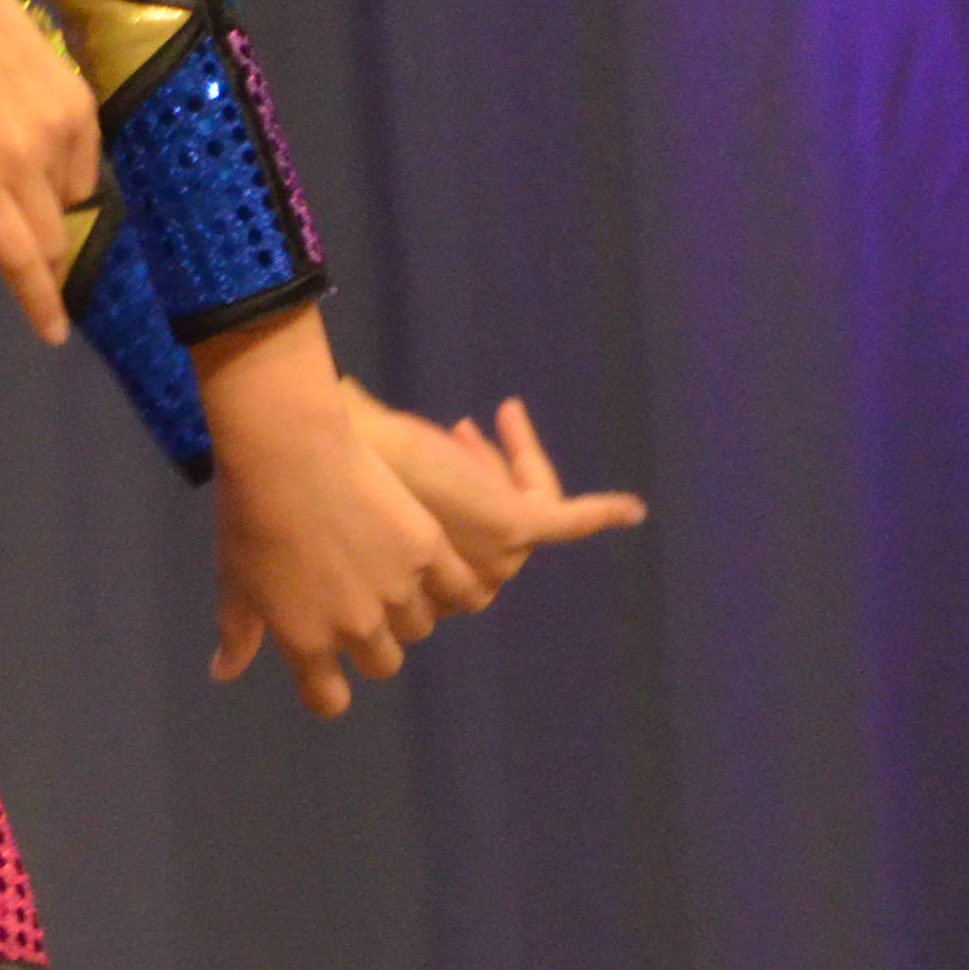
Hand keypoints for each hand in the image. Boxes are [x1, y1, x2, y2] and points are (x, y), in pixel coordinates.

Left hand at [0, 0, 101, 344]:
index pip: (18, 259)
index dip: (39, 303)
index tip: (54, 333)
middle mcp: (21, 158)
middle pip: (51, 239)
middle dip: (41, 261)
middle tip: (23, 256)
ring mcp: (57, 128)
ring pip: (70, 202)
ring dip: (47, 210)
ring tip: (9, 174)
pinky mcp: (79, 100)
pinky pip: (86, 163)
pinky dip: (66, 171)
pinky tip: (32, 143)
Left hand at [203, 315, 471, 715]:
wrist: (287, 451)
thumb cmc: (247, 514)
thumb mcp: (233, 579)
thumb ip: (237, 634)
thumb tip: (221, 674)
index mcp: (306, 640)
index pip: (328, 697)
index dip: (327, 691)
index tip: (326, 679)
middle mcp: (358, 628)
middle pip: (382, 662)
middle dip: (371, 643)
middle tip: (358, 605)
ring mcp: (398, 591)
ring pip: (419, 624)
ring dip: (407, 610)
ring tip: (390, 575)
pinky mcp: (428, 550)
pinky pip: (458, 585)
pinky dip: (452, 581)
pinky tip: (441, 566)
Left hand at [345, 379, 645, 598]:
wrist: (346, 450)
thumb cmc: (337, 458)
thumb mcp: (363, 462)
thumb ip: (368, 444)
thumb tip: (343, 389)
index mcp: (424, 579)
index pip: (465, 548)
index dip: (469, 488)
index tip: (456, 434)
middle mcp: (464, 580)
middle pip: (500, 527)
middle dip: (485, 474)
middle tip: (463, 428)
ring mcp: (496, 554)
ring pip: (528, 504)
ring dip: (512, 463)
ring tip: (491, 420)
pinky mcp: (520, 524)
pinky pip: (570, 520)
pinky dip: (600, 512)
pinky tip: (630, 509)